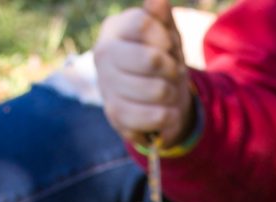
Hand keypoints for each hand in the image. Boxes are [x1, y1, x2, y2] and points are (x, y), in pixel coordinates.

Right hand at [94, 4, 194, 147]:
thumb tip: (157, 0)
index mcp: (114, 28)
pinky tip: (166, 111)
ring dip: (172, 92)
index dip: (165, 37)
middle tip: (171, 72)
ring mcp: (106, 86)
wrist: (155, 99)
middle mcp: (102, 54)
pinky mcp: (114, 116)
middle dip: (172, 68)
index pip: (142, 24)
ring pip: (157, 90)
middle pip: (151, 59)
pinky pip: (155, 116)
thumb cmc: (161, 58)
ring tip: (167, 91)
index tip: (169, 47)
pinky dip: (169, 115)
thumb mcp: (166, 34)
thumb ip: (161, 17)